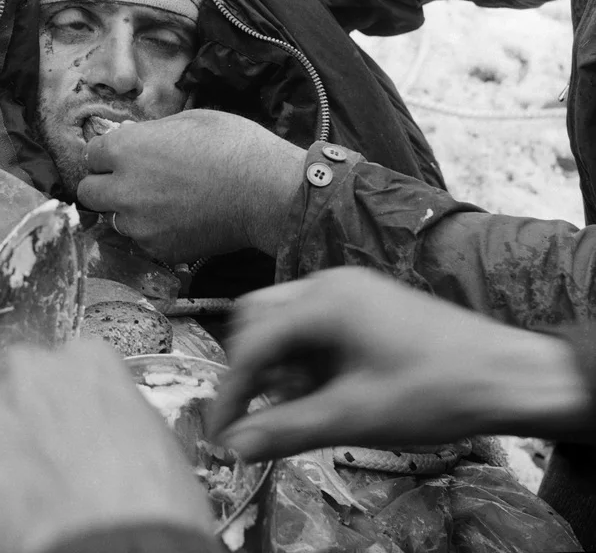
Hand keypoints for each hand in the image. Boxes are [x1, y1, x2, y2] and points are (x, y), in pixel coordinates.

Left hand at [0, 340, 211, 552]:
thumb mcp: (148, 438)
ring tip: (4, 512)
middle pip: (6, 394)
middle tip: (28, 483)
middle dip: (12, 433)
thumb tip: (85, 435)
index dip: (52, 418)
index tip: (55, 449)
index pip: (55, 376)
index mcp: (87, 357)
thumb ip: (106, 416)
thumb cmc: (150, 511)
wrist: (118, 551)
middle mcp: (30, 363)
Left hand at [76, 108, 305, 263]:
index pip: (91, 155)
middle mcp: (123, 188)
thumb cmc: (233, 146)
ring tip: (165, 202)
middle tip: (132, 182)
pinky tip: (182, 219)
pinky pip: (143, 240)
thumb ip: (151, 132)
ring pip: (115, 219)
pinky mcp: (158, 249)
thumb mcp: (188, 120)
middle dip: (105, 185)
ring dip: (130, 211)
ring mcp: (139, 224)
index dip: (107, 154)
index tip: (122, 156)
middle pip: (89, 192)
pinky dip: (155, 231)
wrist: (266, 192)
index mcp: (126, 149)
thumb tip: (133, 137)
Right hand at [208, 267, 590, 460]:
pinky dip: (309, 358)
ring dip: (283, 364)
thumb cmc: (436, 390)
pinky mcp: (366, 303)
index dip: (232, 389)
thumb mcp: (355, 417)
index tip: (222, 430)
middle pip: (261, 317)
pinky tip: (328, 390)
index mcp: (323, 301)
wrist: (509, 374)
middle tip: (265, 411)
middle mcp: (329, 284)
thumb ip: (286, 429)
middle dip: (255, 367)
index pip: (251, 339)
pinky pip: (316, 324)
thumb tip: (233, 446)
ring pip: (287, 320)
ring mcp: (349, 289)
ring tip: (305, 405)